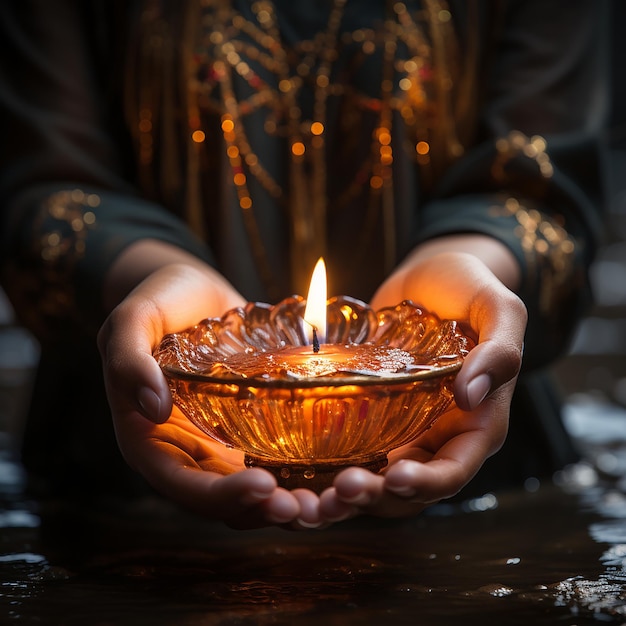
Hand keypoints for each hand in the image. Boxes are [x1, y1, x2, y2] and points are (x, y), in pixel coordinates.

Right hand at [97, 249, 313, 528]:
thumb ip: (129, 358)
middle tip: (307, 507)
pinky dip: (301, 473)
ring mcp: (221, 443)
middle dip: (264, 510)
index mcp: (150, 440)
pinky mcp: (250, 429)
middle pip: (224, 501)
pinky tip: (335, 471)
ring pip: (254, 491)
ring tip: (327, 502)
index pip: (181, 484)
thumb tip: (154, 407)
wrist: (192, 292)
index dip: (220, 495)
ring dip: (289, 502)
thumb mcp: (132, 320)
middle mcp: (186, 452)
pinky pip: (276, 460)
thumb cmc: (158, 302)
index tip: (262, 485)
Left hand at [318, 240, 526, 521]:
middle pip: (409, 488)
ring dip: (345, 494)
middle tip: (337, 491)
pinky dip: (327, 466)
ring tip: (310, 498)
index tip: (393, 478)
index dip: (426, 483)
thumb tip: (472, 395)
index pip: (455, 469)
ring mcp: (404, 427)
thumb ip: (499, 350)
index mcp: (477, 422)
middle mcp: (439, 435)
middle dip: (375, 497)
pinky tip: (294, 468)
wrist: (431, 277)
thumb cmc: (470, 288)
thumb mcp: (498, 308)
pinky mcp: (373, 414)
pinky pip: (352, 448)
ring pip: (376, 478)